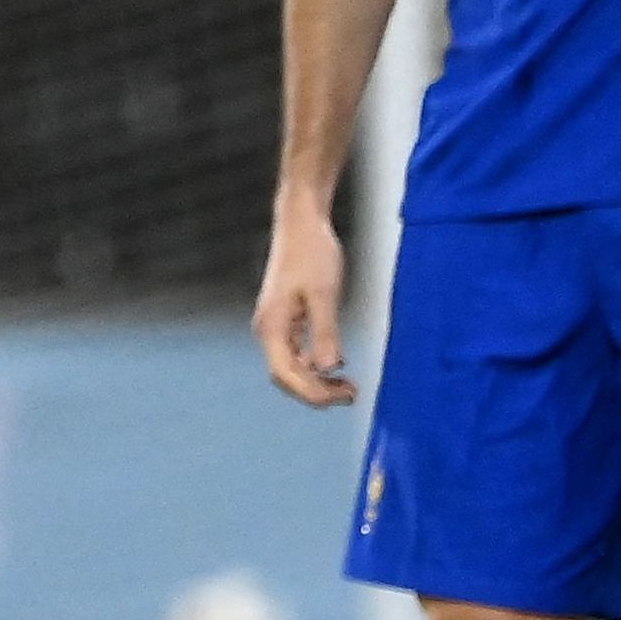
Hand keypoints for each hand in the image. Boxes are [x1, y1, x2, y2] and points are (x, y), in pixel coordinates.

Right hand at [252, 202, 353, 406]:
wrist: (302, 223)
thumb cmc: (312, 253)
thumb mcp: (323, 294)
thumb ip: (324, 332)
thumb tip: (327, 368)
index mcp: (271, 327)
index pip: (287, 375)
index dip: (314, 392)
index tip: (344, 397)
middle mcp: (268, 330)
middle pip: (287, 377)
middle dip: (317, 391)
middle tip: (352, 394)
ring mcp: (276, 325)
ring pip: (292, 367)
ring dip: (318, 380)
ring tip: (348, 386)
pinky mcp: (286, 319)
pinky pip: (297, 353)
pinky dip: (316, 365)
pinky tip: (337, 365)